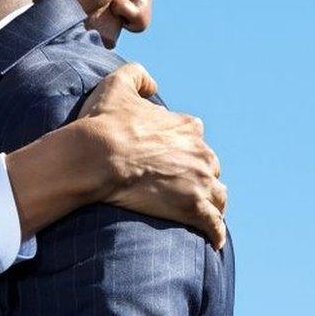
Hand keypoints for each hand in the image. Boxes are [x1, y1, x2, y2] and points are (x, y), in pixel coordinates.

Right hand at [77, 63, 226, 247]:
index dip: (182, 148)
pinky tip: (211, 240)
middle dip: (198, 175)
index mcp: (187, 127)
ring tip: (198, 213)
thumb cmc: (103, 123)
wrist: (97, 157)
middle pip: (209, 167)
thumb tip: (153, 85)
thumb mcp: (117, 84)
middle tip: (179, 187)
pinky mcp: (193, 208)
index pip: (195, 138)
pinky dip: (215, 232)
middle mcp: (201, 152)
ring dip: (210, 202)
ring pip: (218, 195)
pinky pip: (214, 225)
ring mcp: (200, 182)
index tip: (166, 158)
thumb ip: (137, 75)